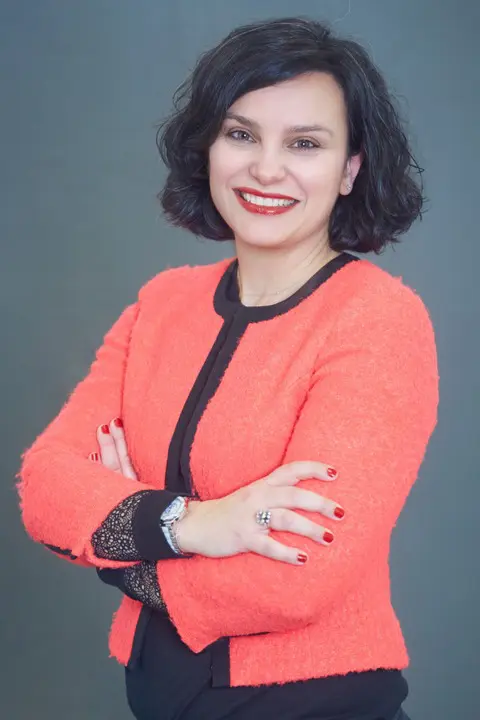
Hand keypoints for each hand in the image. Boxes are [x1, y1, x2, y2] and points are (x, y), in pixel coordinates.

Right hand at [90, 418, 344, 565]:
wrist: (196, 524)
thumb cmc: (230, 511)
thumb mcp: (251, 495)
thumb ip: (274, 493)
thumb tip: (305, 498)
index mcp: (261, 484)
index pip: (291, 470)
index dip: (313, 469)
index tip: (335, 472)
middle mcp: (257, 497)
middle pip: (293, 494)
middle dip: (319, 502)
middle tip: (341, 512)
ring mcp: (250, 517)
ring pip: (284, 519)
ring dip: (309, 528)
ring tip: (330, 538)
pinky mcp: (243, 538)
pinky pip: (268, 545)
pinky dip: (287, 553)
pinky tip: (303, 559)